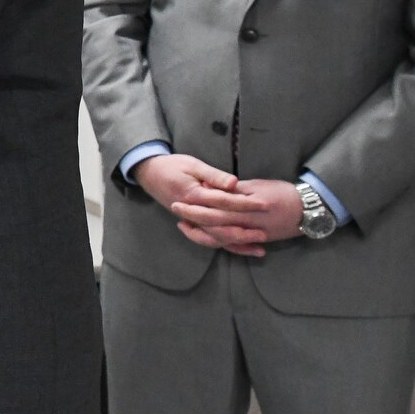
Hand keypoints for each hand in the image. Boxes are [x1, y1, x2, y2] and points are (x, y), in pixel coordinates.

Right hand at [134, 154, 297, 256]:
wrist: (149, 173)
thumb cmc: (172, 166)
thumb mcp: (192, 164)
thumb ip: (214, 175)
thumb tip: (234, 184)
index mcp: (193, 195)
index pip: (224, 202)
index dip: (245, 203)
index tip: (265, 204)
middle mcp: (192, 212)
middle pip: (220, 226)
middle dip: (244, 230)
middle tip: (265, 233)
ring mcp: (192, 221)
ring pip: (215, 238)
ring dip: (237, 244)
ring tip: (258, 247)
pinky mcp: (193, 224)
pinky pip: (210, 239)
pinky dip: (227, 246)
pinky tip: (243, 249)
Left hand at [169, 179, 303, 256]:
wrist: (309, 209)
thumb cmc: (282, 192)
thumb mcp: (258, 186)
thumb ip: (234, 189)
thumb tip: (212, 187)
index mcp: (245, 209)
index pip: (214, 209)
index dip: (195, 207)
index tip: (179, 201)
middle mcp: (246, 225)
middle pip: (214, 225)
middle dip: (193, 220)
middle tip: (176, 213)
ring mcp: (251, 236)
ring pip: (221, 239)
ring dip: (202, 234)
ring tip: (186, 227)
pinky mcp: (257, 241)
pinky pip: (236, 246)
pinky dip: (221, 243)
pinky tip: (208, 239)